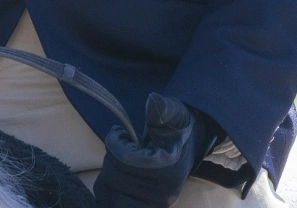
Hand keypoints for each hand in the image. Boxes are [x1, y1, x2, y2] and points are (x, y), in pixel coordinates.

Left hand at [92, 93, 210, 207]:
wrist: (189, 150)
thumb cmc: (178, 129)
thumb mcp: (174, 114)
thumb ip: (163, 109)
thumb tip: (153, 100)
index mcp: (170, 169)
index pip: (128, 161)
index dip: (115, 144)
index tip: (119, 133)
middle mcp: (163, 194)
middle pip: (115, 179)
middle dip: (110, 160)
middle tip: (117, 148)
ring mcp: (153, 205)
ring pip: (109, 195)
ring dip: (107, 176)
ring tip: (117, 163)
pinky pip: (112, 204)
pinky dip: (109, 191)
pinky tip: (116, 178)